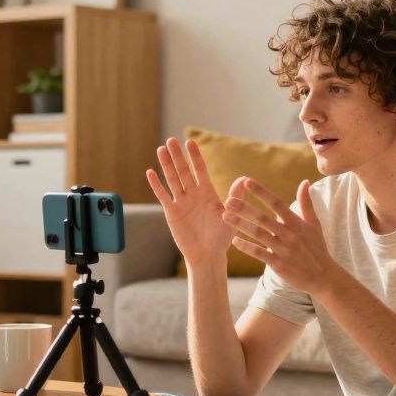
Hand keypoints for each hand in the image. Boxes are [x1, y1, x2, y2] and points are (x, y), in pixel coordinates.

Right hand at [146, 137, 232, 266]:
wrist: (207, 255)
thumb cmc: (221, 237)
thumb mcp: (231, 215)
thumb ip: (236, 197)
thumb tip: (244, 179)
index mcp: (207, 193)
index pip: (200, 170)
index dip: (195, 157)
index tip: (190, 142)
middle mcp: (193, 194)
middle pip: (183, 171)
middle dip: (177, 156)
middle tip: (171, 140)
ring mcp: (181, 202)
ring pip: (172, 180)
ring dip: (166, 165)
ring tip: (161, 149)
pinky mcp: (172, 213)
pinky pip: (163, 196)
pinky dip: (157, 185)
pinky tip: (150, 172)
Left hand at [223, 178, 339, 295]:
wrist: (323, 276)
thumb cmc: (317, 248)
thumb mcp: (314, 224)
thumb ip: (306, 203)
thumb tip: (304, 181)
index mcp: (296, 222)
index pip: (277, 203)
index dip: (262, 192)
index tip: (247, 181)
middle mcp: (289, 234)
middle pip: (264, 218)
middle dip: (245, 208)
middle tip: (228, 200)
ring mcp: (283, 249)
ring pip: (259, 234)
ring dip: (241, 225)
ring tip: (225, 216)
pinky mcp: (279, 264)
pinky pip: (259, 254)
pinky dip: (246, 247)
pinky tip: (234, 241)